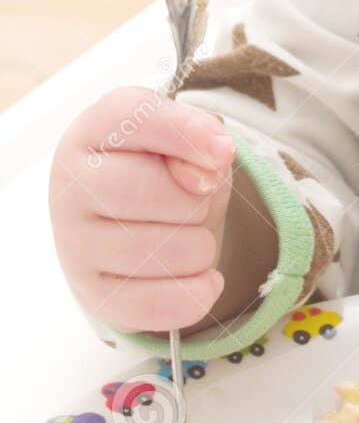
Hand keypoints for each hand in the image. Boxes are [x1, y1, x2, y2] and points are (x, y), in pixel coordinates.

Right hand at [50, 88, 236, 332]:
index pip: (136, 118)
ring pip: (169, 250)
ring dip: (201, 246)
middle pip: (155, 192)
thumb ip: (198, 139)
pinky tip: (201, 279)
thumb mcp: (186, 139)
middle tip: (191, 202)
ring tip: (187, 236)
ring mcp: (75, 244)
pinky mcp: (94, 296)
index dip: (187, 133)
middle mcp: (71, 185)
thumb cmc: (162, 170)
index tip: (224, 152)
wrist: (133, 225)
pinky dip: (198, 294)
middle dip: (197, 200)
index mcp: (93, 130)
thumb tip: (206, 171)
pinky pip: (161, 305)